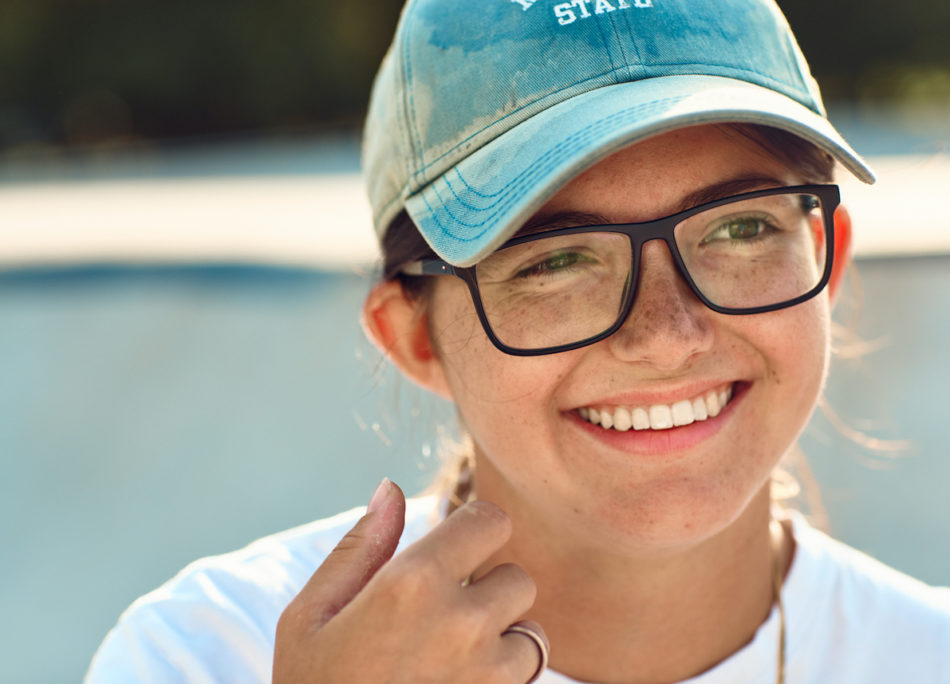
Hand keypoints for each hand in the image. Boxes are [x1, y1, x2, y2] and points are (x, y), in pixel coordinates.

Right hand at [273, 479, 546, 683]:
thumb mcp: (311, 615)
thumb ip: (360, 546)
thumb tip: (390, 488)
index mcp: (412, 583)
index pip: (491, 521)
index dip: (476, 531)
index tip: (457, 550)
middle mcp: (461, 623)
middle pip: (518, 577)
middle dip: (490, 588)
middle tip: (448, 613)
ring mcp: (487, 675)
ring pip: (532, 632)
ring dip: (506, 638)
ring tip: (456, 658)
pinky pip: (528, 679)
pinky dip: (507, 678)